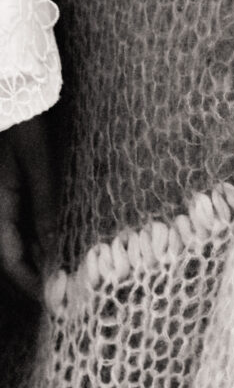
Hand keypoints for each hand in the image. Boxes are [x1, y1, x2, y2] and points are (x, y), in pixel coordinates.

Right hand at [0, 111, 58, 303]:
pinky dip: (44, 234)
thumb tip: (54, 248)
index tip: (55, 301)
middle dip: (39, 274)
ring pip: (21, 237)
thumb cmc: (23, 121)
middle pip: (14, 251)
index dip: (30, 283)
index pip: (9, 258)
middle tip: (70, 292)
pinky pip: (27, 218)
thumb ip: (45, 206)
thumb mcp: (38, 165)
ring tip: (73, 271)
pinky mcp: (17, 184)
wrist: (13, 86)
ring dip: (44, 255)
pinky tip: (66, 240)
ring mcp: (7, 194)